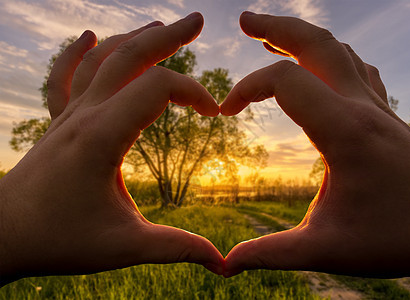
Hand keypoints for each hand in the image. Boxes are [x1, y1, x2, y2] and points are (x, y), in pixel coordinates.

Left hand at [0, 12, 222, 285]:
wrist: (1, 237)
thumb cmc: (58, 240)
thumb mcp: (124, 246)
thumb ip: (176, 247)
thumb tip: (221, 261)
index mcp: (104, 136)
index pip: (158, 88)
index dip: (194, 92)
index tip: (215, 113)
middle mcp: (85, 115)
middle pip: (129, 57)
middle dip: (167, 36)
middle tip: (195, 21)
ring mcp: (68, 115)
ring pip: (100, 60)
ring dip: (131, 38)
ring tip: (158, 25)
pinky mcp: (59, 124)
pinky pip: (65, 77)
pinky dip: (76, 52)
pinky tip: (87, 36)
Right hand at [222, 12, 409, 277]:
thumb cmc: (397, 238)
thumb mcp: (327, 250)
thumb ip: (272, 253)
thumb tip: (225, 265)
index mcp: (344, 131)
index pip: (284, 81)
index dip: (246, 88)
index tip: (225, 113)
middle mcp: (362, 107)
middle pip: (316, 43)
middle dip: (276, 26)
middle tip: (246, 19)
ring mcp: (378, 106)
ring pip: (339, 50)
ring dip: (303, 37)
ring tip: (273, 36)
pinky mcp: (385, 113)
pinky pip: (356, 68)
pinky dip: (330, 56)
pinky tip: (319, 68)